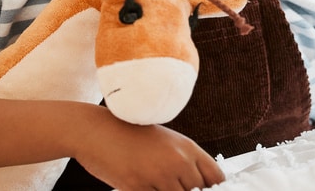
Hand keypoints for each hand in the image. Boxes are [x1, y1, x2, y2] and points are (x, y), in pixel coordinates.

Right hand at [71, 113, 223, 189]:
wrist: (97, 130)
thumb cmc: (131, 135)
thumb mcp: (166, 142)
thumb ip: (184, 162)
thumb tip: (200, 186)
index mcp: (188, 148)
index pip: (217, 178)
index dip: (213, 189)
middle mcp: (178, 162)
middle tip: (172, 186)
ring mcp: (158, 175)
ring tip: (155, 184)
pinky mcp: (137, 187)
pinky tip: (144, 187)